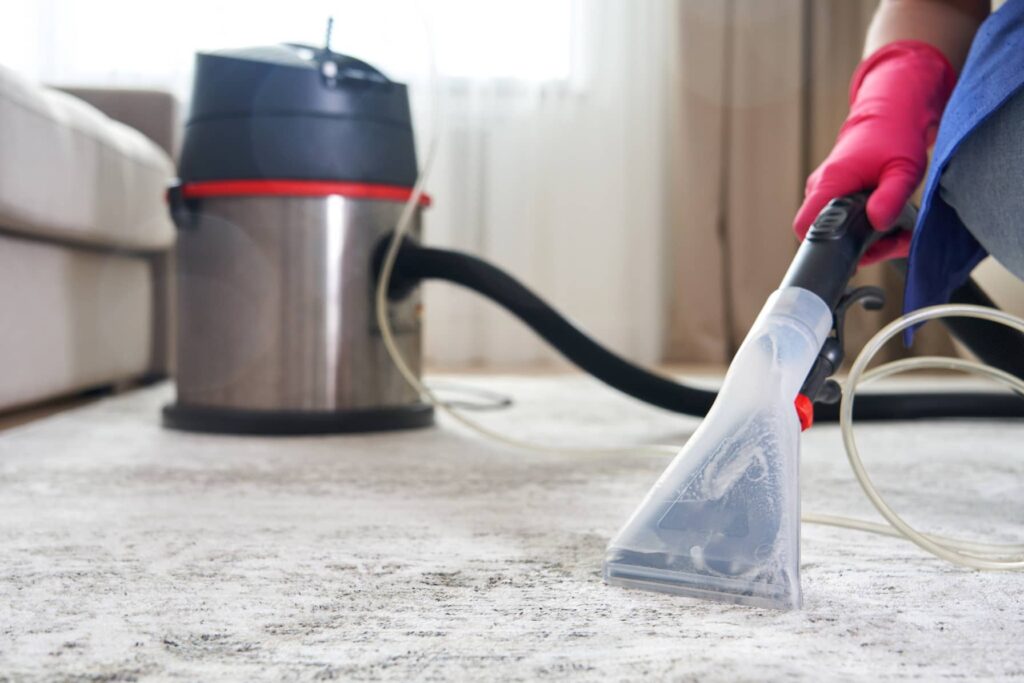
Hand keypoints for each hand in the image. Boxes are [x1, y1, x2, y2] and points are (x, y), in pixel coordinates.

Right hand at [793, 41, 955, 264]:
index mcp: (830, 182)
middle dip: (856, 247)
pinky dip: (862, 227)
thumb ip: (891, 197)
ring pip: (833, 229)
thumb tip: (877, 222)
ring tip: (893, 231)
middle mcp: (819, 187)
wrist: (890, 115)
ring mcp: (824, 190)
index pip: (804, 227)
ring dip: (863, 239)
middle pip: (822, 234)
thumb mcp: (904, 170)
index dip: (820, 247)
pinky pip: (839, 219)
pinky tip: (884, 219)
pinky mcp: (832, 193)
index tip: (850, 255)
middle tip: (890, 243)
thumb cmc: (896, 138)